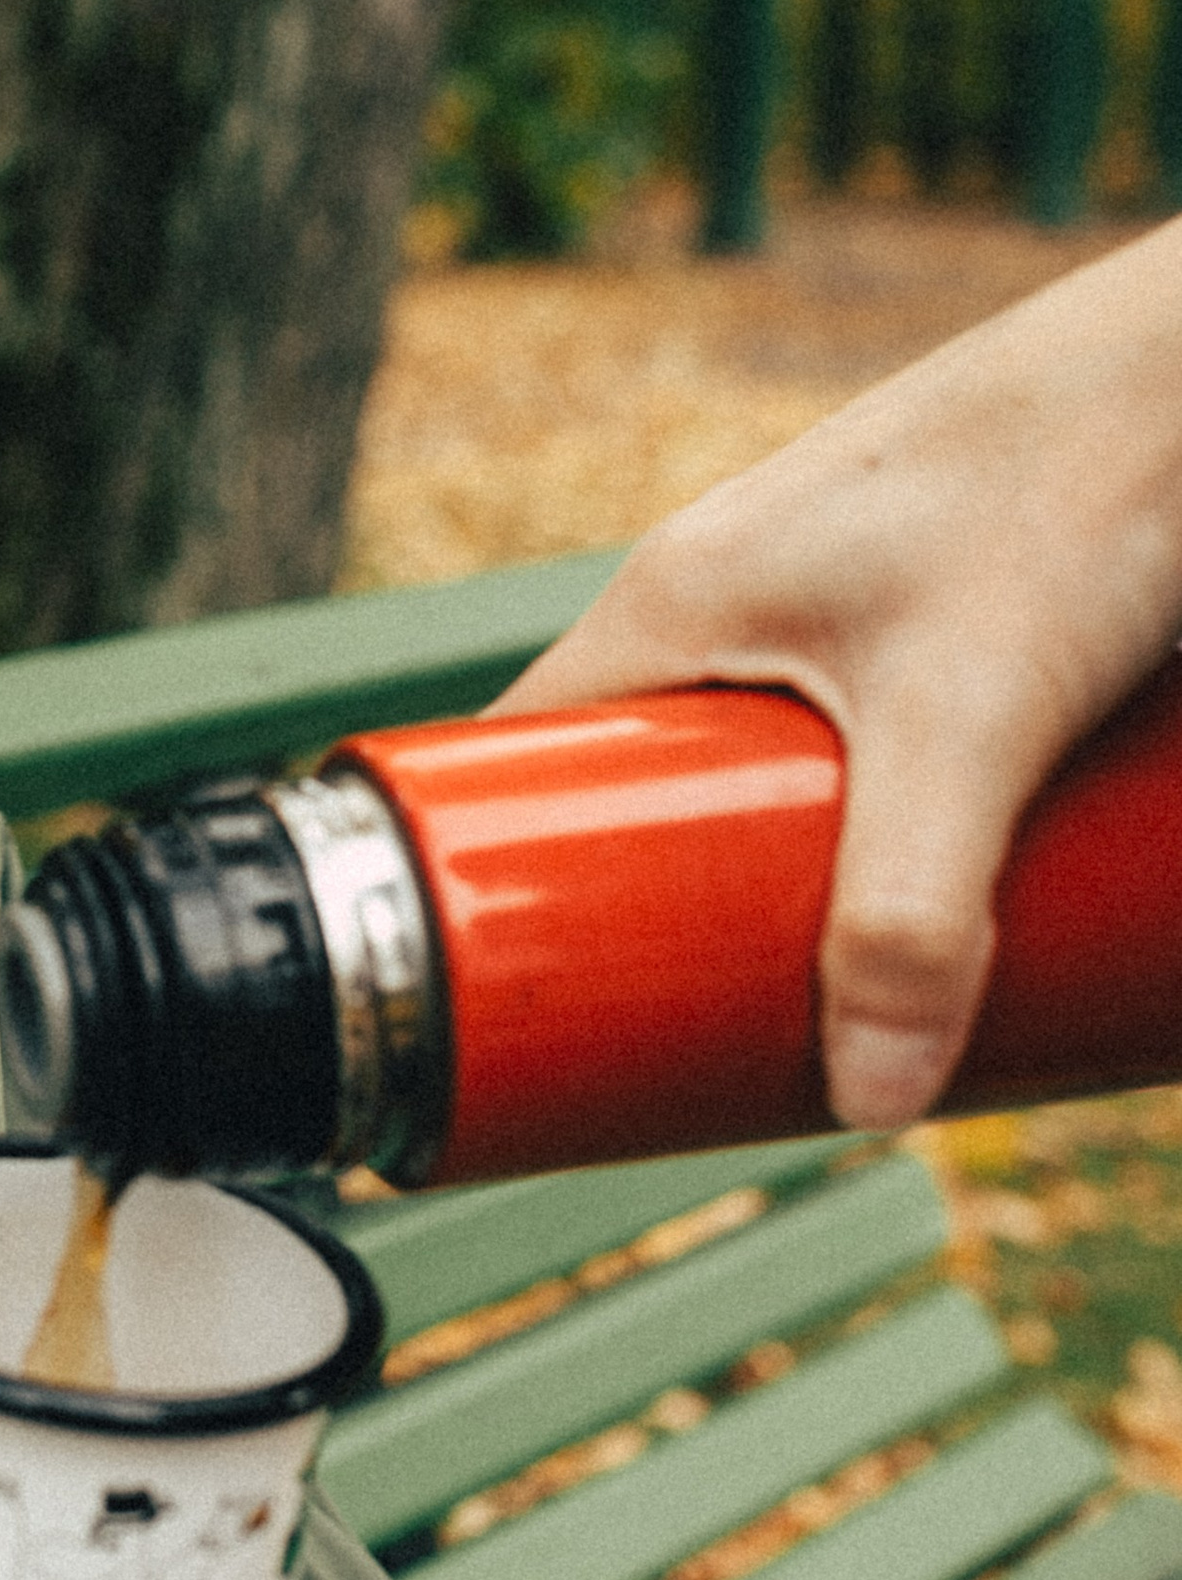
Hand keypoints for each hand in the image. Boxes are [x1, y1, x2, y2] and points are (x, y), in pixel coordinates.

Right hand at [505, 217, 1181, 1128]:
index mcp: (673, 599)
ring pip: (760, 763)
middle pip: (641, 782)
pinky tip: (948, 892)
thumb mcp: (974, 715)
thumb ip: (910, 908)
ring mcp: (834, 585)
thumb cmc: (1076, 475)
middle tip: (707, 1045)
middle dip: (666, 917)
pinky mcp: (935, 594)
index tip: (529, 1014)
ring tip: (835, 997)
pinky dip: (877, 822)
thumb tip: (866, 1104)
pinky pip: (857, 733)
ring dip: (787, 875)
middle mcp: (732, 587)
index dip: (502, 885)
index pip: (518, 759)